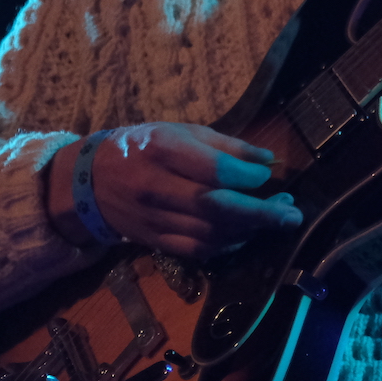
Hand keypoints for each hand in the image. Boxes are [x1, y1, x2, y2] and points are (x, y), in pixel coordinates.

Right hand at [45, 122, 301, 258]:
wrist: (88, 182)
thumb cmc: (143, 148)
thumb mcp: (181, 132)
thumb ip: (226, 146)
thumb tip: (267, 159)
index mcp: (163, 151)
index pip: (215, 170)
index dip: (248, 176)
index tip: (268, 175)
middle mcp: (157, 188)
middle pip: (216, 207)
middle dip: (261, 213)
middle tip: (292, 213)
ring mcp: (155, 219)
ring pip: (211, 233)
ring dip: (250, 230)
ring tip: (277, 219)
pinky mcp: (155, 241)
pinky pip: (198, 249)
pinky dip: (228, 244)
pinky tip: (247, 233)